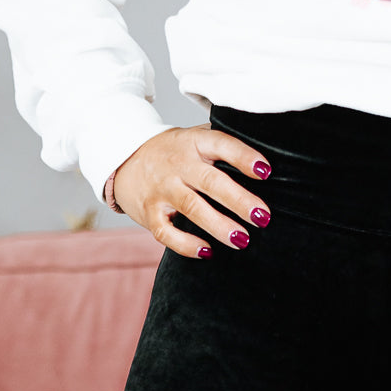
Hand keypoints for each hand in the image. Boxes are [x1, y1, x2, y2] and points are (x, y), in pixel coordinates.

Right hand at [112, 124, 271, 258]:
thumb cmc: (172, 153)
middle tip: (262, 217)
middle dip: (238, 200)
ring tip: (242, 240)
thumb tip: (263, 159)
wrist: (123, 159)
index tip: (266, 171)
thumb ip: (220, 144)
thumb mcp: (193, 138)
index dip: (243, 157)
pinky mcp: (149, 213)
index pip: (221, 144)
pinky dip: (186, 245)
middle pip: (211, 181)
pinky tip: (207, 252)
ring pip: (192, 207)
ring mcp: (162, 189)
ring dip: (219, 225)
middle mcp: (177, 164)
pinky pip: (167, 232)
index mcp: (193, 142)